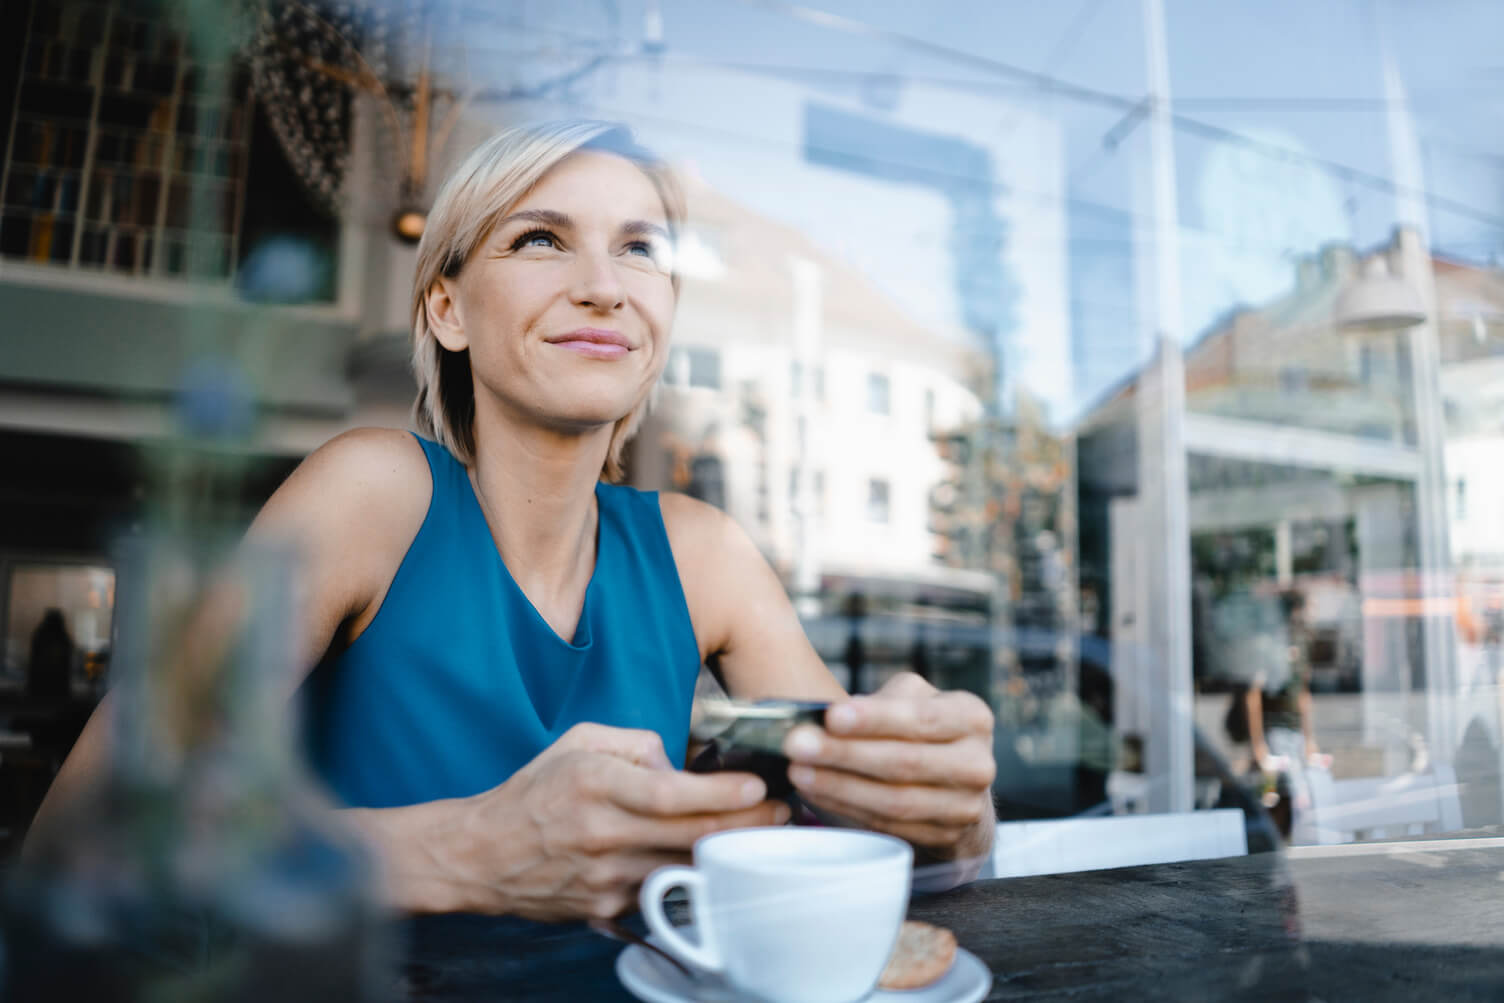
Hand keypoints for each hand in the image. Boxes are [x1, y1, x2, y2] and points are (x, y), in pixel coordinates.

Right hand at [448, 723, 788, 920]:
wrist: (482, 854)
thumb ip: (634, 741)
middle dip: (746, 825)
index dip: (722, 793)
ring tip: (760, 837)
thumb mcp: (578, 742)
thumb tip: (675, 761)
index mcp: (597, 784)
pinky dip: (689, 877)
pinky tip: (711, 864)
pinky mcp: (605, 907)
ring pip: (683, 869)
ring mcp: (605, 876)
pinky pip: (660, 891)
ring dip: (726, 855)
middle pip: (691, 836)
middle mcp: (603, 833)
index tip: (758, 787)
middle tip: (782, 812)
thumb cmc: (534, 792)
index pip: (672, 793)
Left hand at [782, 673, 994, 860]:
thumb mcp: (916, 701)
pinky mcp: (946, 839)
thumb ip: (884, 701)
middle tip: (798, 744)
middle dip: (845, 754)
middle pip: (905, 762)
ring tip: (799, 770)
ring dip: (839, 786)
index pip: (921, 719)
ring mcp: (965, 807)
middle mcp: (977, 764)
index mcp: (972, 718)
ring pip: (894, 800)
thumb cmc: (925, 732)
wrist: (958, 788)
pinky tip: (815, 792)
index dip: (875, 719)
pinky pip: (888, 826)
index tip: (830, 716)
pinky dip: (847, 808)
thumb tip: (832, 716)